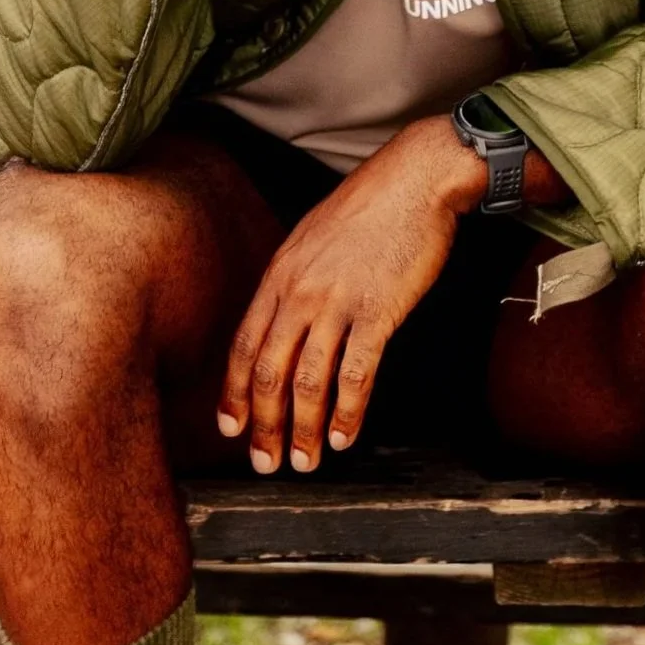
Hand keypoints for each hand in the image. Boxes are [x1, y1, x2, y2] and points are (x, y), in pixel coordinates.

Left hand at [219, 117, 487, 473]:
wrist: (413, 181)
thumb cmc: (367, 210)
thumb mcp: (310, 240)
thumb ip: (292, 282)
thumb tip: (281, 324)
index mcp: (278, 276)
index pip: (243, 346)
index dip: (233, 394)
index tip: (231, 429)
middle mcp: (299, 293)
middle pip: (268, 372)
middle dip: (264, 425)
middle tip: (265, 463)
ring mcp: (337, 303)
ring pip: (308, 381)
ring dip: (303, 429)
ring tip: (304, 462)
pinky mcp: (378, 311)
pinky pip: (356, 374)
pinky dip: (347, 412)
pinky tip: (343, 437)